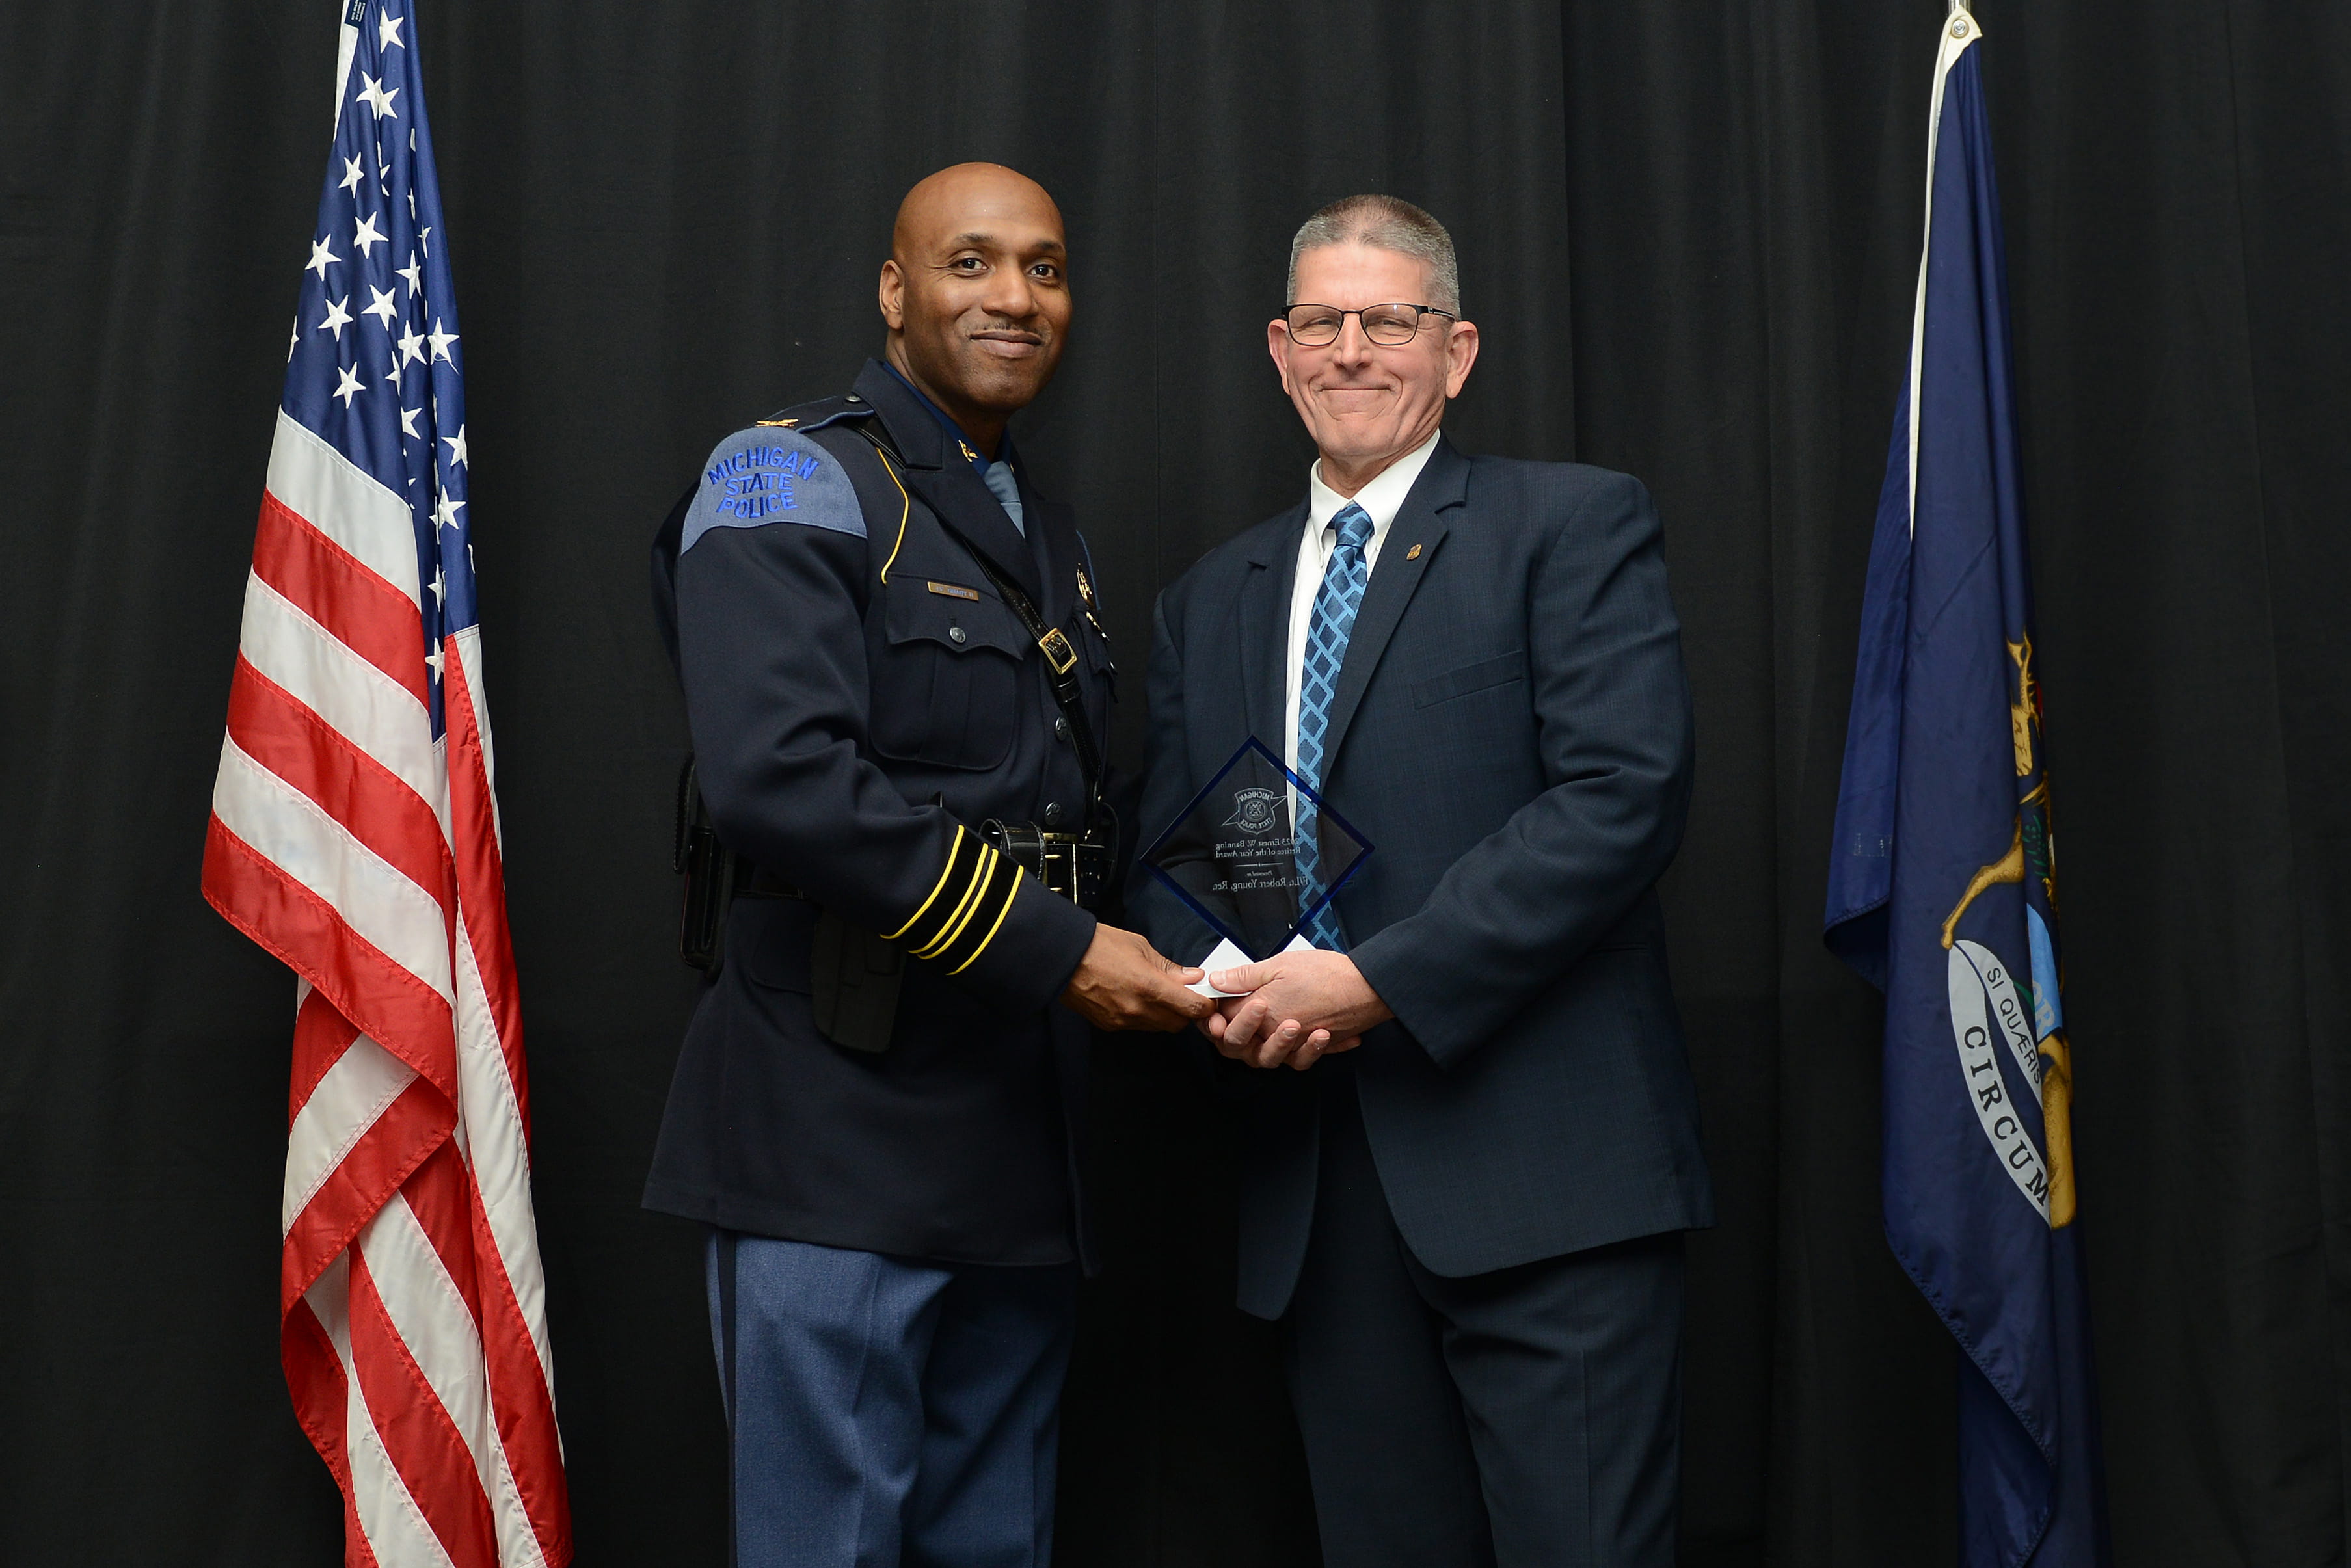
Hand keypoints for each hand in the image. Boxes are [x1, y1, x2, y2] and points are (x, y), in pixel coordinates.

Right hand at [1060, 925, 1214, 1031]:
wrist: (1062, 957)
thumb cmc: (1099, 945)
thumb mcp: (1141, 947)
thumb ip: (1169, 967)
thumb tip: (1193, 977)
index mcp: (1149, 987)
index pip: (1192, 1008)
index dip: (1205, 1004)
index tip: (1206, 996)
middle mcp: (1138, 1010)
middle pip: (1178, 1024)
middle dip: (1186, 1011)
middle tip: (1183, 993)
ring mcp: (1123, 1021)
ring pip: (1158, 1027)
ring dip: (1165, 1014)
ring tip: (1156, 993)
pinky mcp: (1110, 1025)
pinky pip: (1138, 1026)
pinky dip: (1145, 1016)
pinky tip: (1136, 998)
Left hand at [1204, 949, 1390, 1069]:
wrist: (1368, 987)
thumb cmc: (1326, 974)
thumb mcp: (1279, 965)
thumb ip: (1244, 976)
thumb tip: (1216, 981)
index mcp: (1262, 1013)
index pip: (1226, 1018)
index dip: (1217, 1011)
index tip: (1218, 1000)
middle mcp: (1276, 1035)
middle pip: (1242, 1045)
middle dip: (1235, 1029)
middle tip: (1242, 1011)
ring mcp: (1295, 1045)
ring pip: (1270, 1057)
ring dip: (1265, 1041)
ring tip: (1278, 1021)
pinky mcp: (1315, 1048)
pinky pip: (1302, 1058)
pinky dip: (1303, 1050)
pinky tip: (1309, 1036)